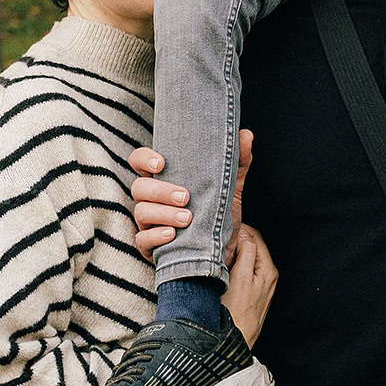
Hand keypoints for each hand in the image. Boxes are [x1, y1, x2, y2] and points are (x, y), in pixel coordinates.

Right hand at [128, 129, 253, 262]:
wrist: (223, 250)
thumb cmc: (218, 214)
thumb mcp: (230, 188)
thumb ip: (236, 163)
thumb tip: (245, 135)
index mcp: (164, 179)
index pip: (140, 161)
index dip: (144, 158)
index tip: (161, 163)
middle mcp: (151, 199)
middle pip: (140, 187)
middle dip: (161, 190)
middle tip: (186, 197)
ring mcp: (148, 222)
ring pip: (141, 212)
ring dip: (164, 214)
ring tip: (187, 218)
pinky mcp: (150, 245)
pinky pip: (142, 240)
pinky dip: (155, 236)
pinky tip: (172, 235)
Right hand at [219, 223, 277, 346]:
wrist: (235, 343)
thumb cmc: (236, 314)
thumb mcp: (240, 279)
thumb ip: (245, 253)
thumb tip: (243, 234)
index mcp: (268, 269)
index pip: (254, 237)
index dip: (239, 228)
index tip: (223, 225)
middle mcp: (268, 274)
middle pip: (252, 245)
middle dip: (237, 237)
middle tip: (218, 234)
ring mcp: (260, 283)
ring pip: (248, 256)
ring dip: (235, 248)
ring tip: (218, 247)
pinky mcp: (252, 290)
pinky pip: (245, 268)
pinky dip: (234, 260)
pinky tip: (222, 263)